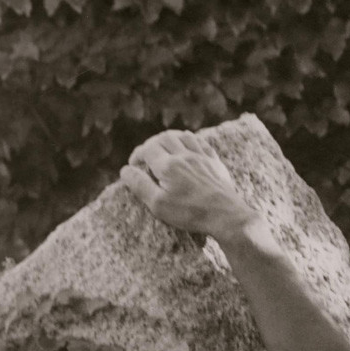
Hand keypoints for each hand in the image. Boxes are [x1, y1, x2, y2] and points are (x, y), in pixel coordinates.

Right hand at [119, 130, 254, 243]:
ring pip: (182, 136)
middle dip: (151, 143)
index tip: (132, 165)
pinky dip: (189, 139)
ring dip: (169, 138)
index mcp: (167, 166)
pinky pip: (200, 142)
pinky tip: (187, 143)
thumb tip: (125, 171)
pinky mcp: (213, 162)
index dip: (137, 155)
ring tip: (163, 146)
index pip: (147, 150)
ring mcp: (200, 157)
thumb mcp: (158, 205)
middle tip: (146, 155)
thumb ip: (140, 185)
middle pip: (163, 138)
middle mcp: (183, 155)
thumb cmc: (189, 212)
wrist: (224, 214)